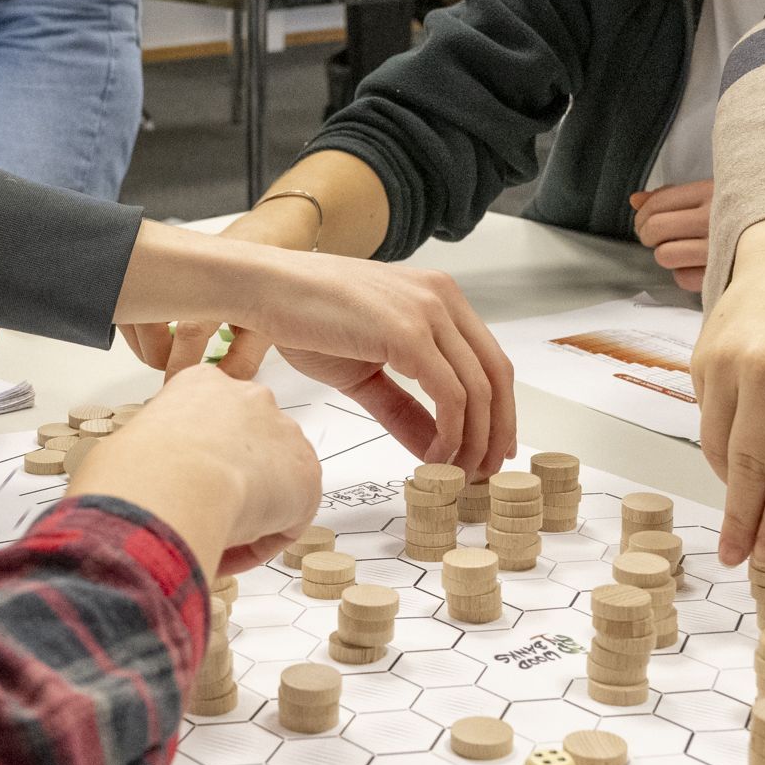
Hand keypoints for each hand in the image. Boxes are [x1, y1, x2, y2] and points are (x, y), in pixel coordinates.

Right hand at [69, 364, 323, 576]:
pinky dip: (259, 543)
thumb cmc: (136, 465)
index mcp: (202, 384)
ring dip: (245, 514)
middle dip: (226, 485)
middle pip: (246, 448)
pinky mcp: (307, 476)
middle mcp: (250, 398)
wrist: (172, 481)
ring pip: (269, 483)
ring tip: (210, 541)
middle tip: (197, 517)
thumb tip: (138, 485)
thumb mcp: (127, 444)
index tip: (178, 491)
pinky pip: (285, 521)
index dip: (193, 464)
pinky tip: (227, 552)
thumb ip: (149, 455)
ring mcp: (284, 434)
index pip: (208, 422)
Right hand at [115, 223, 516, 477]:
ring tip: (458, 473)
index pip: (490, 359)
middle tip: (485, 472)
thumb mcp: (366, 372)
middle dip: (496, 431)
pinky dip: (450, 433)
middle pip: (496, 374)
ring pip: (478, 388)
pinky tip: (434, 456)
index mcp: (439, 297)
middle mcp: (442, 298)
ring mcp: (428, 311)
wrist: (265, 291)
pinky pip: (450, 394)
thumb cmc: (305, 321)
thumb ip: (406, 406)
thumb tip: (436, 446)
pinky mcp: (408, 331)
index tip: (493, 449)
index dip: (500, 410)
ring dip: (473, 440)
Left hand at [627, 180, 712, 292]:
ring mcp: (719, 248)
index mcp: (712, 192)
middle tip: (657, 237)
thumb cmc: (742, 214)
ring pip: (664, 255)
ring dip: (667, 254)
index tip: (645, 220)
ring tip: (680, 250)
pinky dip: (685, 274)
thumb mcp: (714, 194)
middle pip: (655, 228)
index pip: (658, 202)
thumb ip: (674, 195)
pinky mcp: (721, 273)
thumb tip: (636, 200)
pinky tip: (695, 265)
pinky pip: (682, 278)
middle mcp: (715, 218)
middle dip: (649, 234)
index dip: (644, 214)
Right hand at [690, 212, 764, 565]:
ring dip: (733, 488)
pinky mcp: (700, 358)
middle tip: (740, 557)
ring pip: (719, 449)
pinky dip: (723, 447)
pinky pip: (707, 421)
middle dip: (744, 521)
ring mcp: (727, 365)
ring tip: (743, 513)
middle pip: (748, 470)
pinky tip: (739, 457)